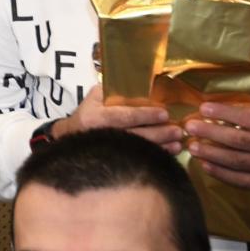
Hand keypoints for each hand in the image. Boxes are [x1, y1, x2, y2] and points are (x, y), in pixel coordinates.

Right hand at [53, 85, 183, 151]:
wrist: (71, 139)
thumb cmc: (88, 114)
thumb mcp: (94, 97)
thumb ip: (113, 91)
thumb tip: (140, 87)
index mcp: (96, 117)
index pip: (124, 116)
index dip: (145, 115)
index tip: (164, 114)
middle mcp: (102, 136)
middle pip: (136, 137)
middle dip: (159, 134)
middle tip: (177, 130)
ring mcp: (109, 153)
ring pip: (140, 151)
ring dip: (162, 148)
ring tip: (178, 144)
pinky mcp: (116, 163)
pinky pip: (139, 161)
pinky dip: (157, 158)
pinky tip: (170, 154)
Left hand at [184, 96, 249, 194]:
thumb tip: (228, 84)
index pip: (249, 119)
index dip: (225, 114)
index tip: (203, 108)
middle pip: (239, 141)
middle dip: (211, 133)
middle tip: (189, 127)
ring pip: (237, 161)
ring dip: (211, 154)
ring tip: (192, 147)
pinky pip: (241, 180)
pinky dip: (221, 173)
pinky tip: (205, 165)